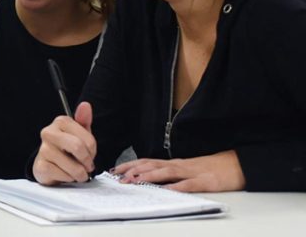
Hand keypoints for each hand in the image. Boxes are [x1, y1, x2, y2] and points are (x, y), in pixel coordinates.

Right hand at [33, 101, 96, 184]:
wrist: (48, 165)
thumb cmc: (66, 149)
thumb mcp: (78, 134)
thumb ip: (83, 120)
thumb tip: (85, 105)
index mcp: (60, 122)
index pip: (87, 139)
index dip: (93, 151)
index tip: (90, 154)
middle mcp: (49, 133)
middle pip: (78, 148)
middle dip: (87, 162)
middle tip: (86, 166)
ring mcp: (43, 149)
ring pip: (73, 166)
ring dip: (80, 174)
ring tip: (77, 172)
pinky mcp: (41, 166)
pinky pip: (64, 176)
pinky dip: (69, 179)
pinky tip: (65, 174)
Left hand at [111, 150, 244, 191]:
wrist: (238, 164)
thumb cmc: (213, 168)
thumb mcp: (188, 170)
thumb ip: (172, 174)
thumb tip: (152, 181)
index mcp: (175, 164)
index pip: (148, 162)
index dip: (130, 165)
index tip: (115, 170)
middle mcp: (180, 165)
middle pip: (152, 166)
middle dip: (133, 171)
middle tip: (118, 177)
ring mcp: (193, 172)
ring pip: (167, 172)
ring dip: (149, 177)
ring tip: (135, 181)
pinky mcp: (206, 181)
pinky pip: (190, 184)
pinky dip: (178, 187)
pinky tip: (167, 191)